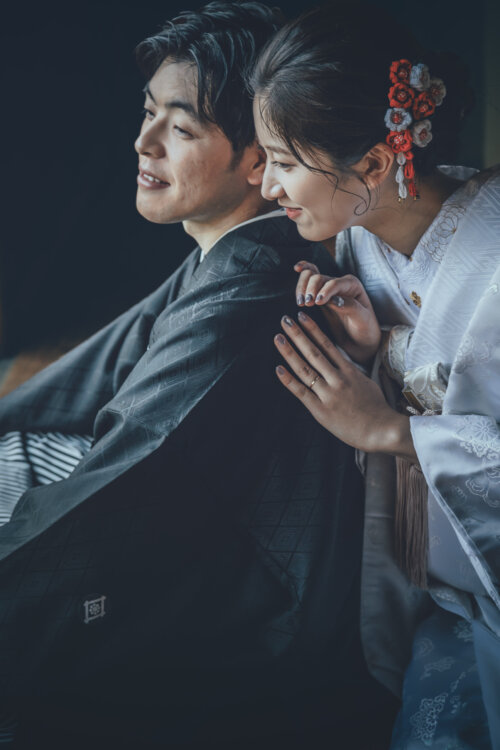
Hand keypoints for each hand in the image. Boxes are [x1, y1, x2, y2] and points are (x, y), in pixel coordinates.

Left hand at [274, 312, 416, 459]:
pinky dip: (289, 381)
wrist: (381, 430)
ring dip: (290, 352)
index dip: (313, 329)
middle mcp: (337, 379)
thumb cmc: (376, 407)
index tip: (302, 317)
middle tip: (285, 319)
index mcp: (348, 371)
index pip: (327, 345)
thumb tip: (339, 358)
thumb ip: (350, 370)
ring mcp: (328, 394)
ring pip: (305, 369)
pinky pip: (302, 392)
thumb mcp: (365, 382)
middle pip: (313, 352)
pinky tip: (278, 369)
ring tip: (278, 337)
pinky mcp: (321, 410)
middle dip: (297, 334)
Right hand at [294, 261, 380, 364]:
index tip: (317, 302)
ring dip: (302, 287)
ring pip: (311, 277)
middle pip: (319, 278)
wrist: (361, 342)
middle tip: (306, 304)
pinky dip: (303, 272)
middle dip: (310, 289)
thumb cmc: (365, 330)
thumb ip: (350, 307)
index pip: (335, 283)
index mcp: (352, 286)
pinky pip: (309, 279)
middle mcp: (339, 284)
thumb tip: (332, 300)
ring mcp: (328, 289)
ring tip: (301, 303)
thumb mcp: (362, 320)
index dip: (325, 290)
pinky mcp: (318, 296)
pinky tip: (296, 268)